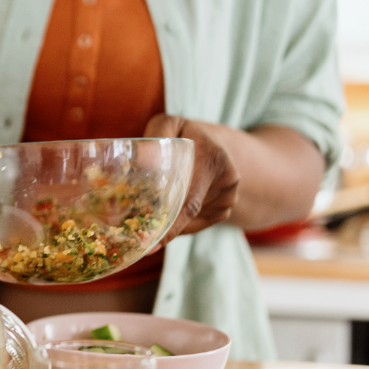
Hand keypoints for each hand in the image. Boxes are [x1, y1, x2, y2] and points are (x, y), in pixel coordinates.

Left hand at [144, 114, 239, 243]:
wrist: (216, 143)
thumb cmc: (186, 134)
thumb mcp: (170, 125)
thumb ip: (157, 135)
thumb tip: (143, 159)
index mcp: (214, 161)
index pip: (190, 202)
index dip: (170, 225)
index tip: (151, 243)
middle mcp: (227, 183)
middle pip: (189, 214)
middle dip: (163, 229)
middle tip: (139, 241)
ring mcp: (228, 200)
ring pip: (191, 222)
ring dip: (170, 224)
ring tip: (148, 218)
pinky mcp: (224, 211)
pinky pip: (196, 224)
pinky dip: (180, 224)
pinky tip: (169, 212)